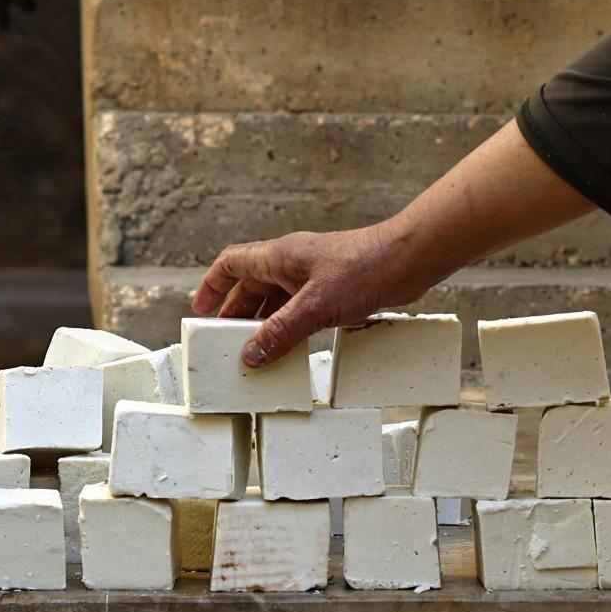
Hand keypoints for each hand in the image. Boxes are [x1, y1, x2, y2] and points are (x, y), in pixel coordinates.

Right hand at [192, 225, 439, 368]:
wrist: (409, 260)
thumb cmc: (365, 269)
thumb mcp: (316, 306)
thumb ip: (282, 332)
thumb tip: (251, 355)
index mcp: (280, 256)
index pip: (232, 263)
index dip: (213, 284)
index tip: (200, 309)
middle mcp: (294, 262)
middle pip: (252, 284)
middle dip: (236, 311)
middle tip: (225, 340)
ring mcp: (315, 275)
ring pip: (278, 297)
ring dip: (264, 320)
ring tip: (254, 348)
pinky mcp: (335, 288)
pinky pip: (301, 307)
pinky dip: (290, 324)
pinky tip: (291, 344)